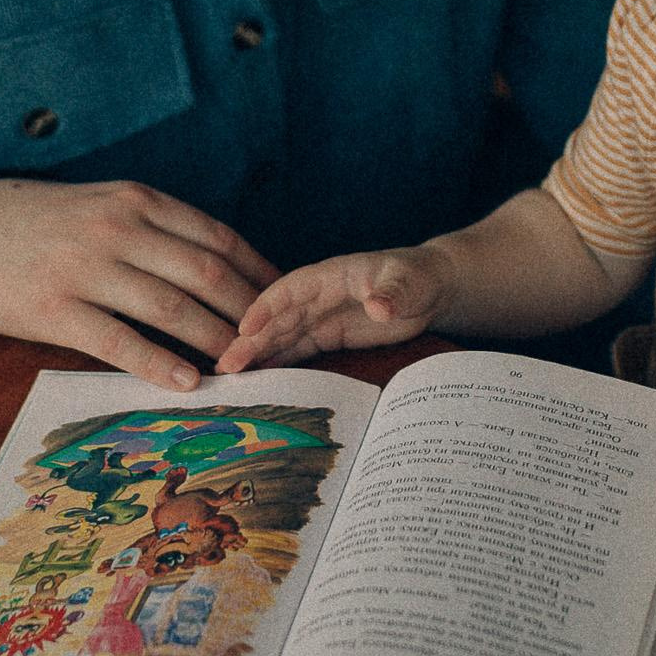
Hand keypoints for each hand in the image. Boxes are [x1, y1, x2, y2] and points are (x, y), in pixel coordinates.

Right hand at [0, 179, 278, 387]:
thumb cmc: (28, 222)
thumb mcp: (97, 203)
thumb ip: (149, 226)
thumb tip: (210, 264)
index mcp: (134, 201)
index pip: (217, 238)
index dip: (258, 273)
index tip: (284, 302)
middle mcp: (117, 229)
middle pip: (205, 274)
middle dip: (248, 314)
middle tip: (275, 346)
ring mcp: (86, 269)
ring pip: (172, 309)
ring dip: (215, 343)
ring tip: (242, 370)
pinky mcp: (55, 311)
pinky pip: (119, 341)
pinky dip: (159, 364)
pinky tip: (186, 383)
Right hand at [216, 245, 447, 371]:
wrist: (431, 290)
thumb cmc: (418, 277)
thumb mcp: (409, 283)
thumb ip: (392, 293)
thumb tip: (377, 307)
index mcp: (330, 276)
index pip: (290, 289)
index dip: (266, 307)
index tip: (245, 327)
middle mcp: (318, 296)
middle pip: (277, 317)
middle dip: (250, 340)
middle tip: (225, 365)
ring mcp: (320, 316)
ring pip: (281, 336)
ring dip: (256, 354)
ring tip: (229, 377)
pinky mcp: (328, 335)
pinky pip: (296, 349)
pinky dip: (277, 362)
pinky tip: (258, 379)